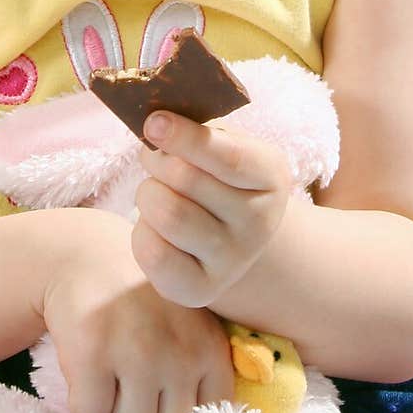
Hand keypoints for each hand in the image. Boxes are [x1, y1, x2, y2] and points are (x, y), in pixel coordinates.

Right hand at [41, 209, 234, 412]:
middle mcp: (180, 352)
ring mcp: (136, 351)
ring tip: (111, 376)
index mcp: (211, 351)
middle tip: (130, 392)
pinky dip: (84, 400)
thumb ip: (195, 390)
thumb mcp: (187, 337)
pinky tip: (89, 365)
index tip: (160, 410)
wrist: (90, 259)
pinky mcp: (92, 351)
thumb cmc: (143, 312)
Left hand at [131, 111, 291, 308]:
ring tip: (159, 192)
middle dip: (158, 161)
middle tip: (158, 158)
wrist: (233, 235)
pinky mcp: (198, 291)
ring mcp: (232, 262)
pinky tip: (157, 227)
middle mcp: (259, 224)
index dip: (187, 138)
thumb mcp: (221, 143)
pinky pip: (151, 251)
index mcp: (270, 175)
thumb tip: (153, 123)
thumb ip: (196, 128)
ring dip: (148, 193)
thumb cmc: (218, 175)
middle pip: (185, 180)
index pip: (229, 158)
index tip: (153, 121)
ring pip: (165, 213)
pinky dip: (142, 230)